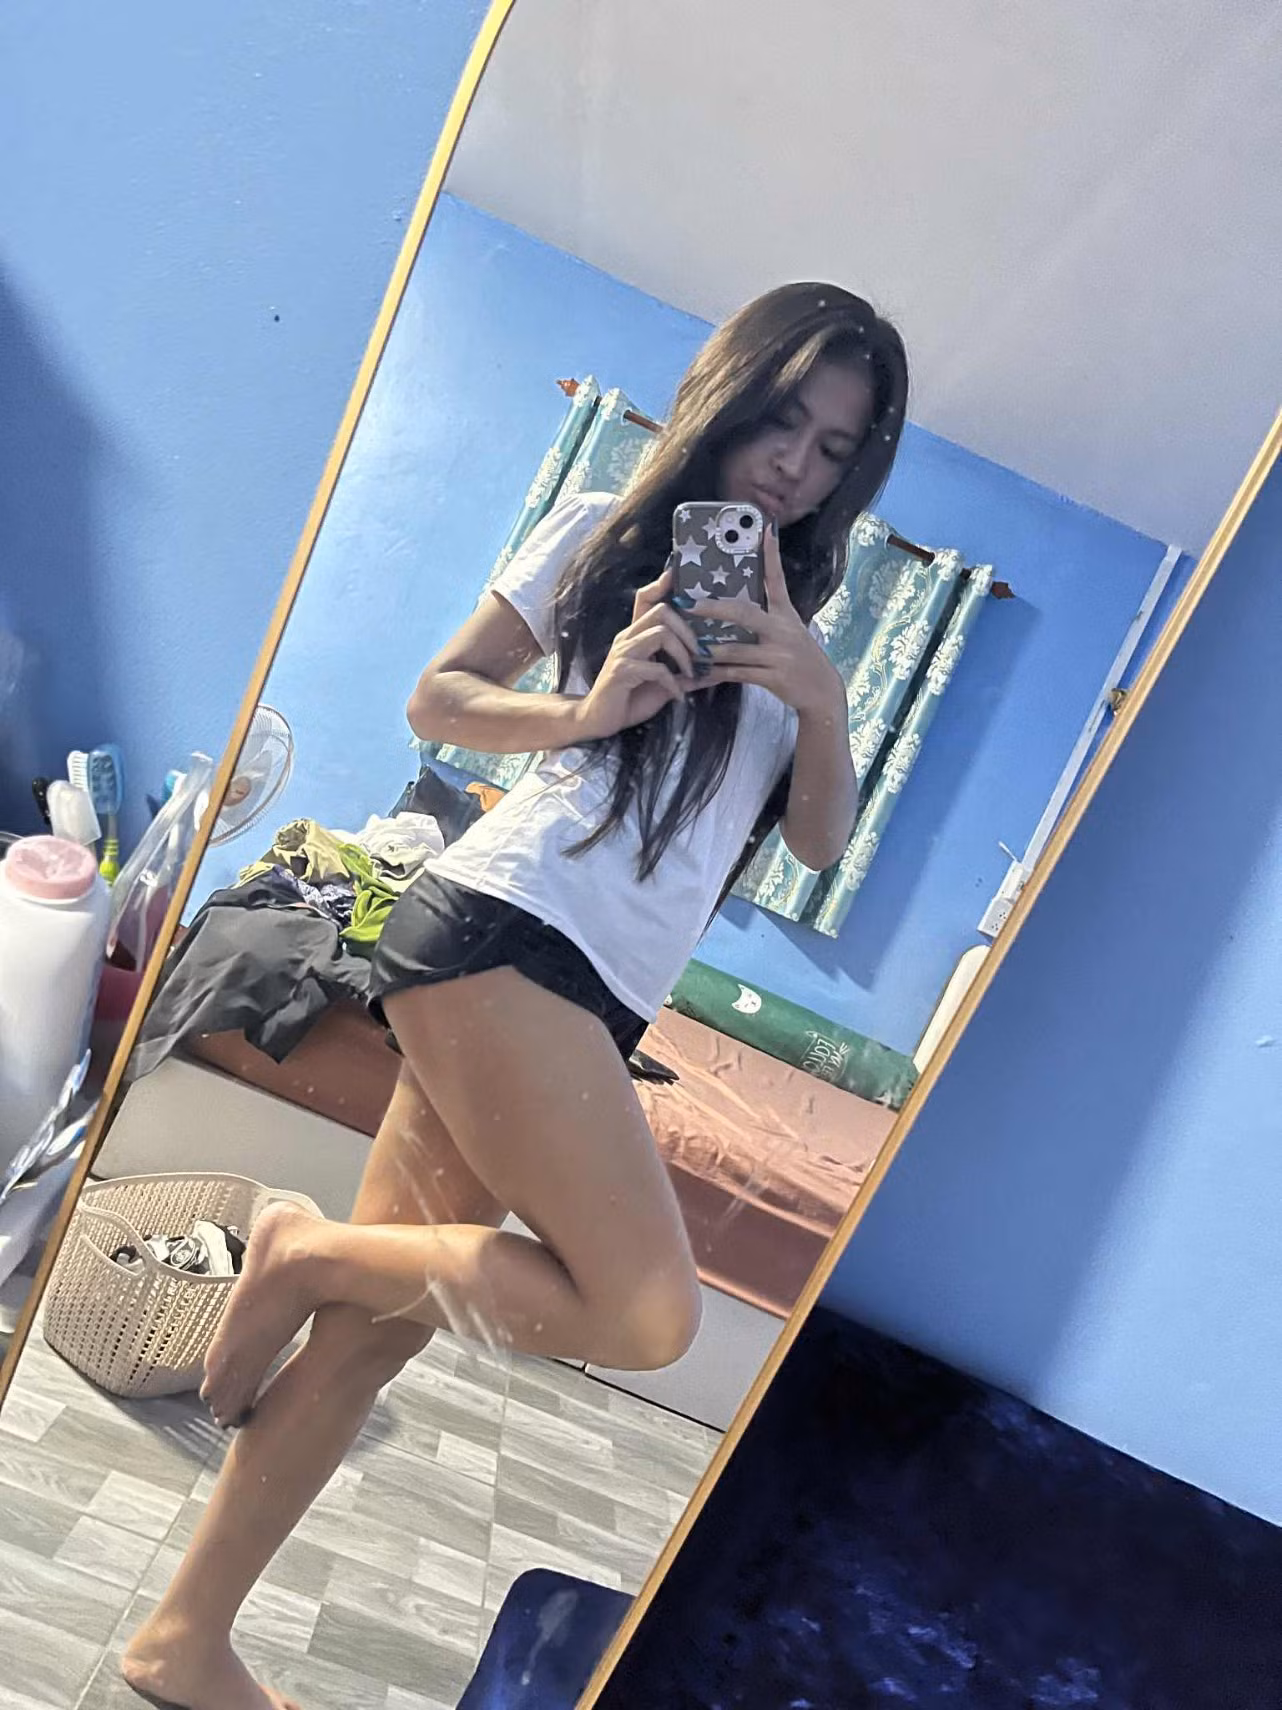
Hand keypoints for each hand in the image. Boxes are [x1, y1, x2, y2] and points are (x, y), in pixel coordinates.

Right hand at [574, 566, 699, 739]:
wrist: (596, 721)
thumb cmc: (629, 700)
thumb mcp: (663, 685)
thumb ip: (685, 676)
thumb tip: (715, 673)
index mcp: (635, 635)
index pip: (645, 598)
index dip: (661, 584)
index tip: (676, 574)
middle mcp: (627, 638)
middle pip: (661, 611)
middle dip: (688, 631)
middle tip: (700, 654)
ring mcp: (622, 653)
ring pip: (660, 633)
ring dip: (683, 654)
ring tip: (691, 673)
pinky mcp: (621, 672)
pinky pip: (656, 669)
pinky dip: (673, 683)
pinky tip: (678, 697)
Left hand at [690, 525, 845, 721]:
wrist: (822, 692)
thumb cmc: (800, 660)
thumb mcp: (790, 633)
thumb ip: (767, 619)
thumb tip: (734, 608)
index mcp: (785, 615)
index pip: (777, 579)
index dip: (771, 555)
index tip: (765, 531)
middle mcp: (783, 631)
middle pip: (745, 613)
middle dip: (715, 609)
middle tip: (691, 604)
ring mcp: (779, 655)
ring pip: (736, 649)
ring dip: (710, 649)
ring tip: (688, 647)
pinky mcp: (774, 677)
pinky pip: (737, 674)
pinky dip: (715, 675)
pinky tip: (698, 675)